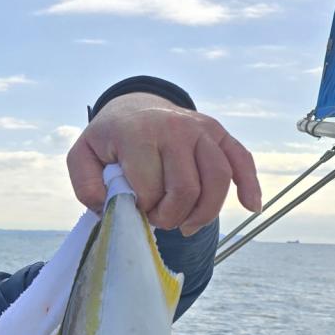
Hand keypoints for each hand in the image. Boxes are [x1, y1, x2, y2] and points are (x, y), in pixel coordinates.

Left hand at [66, 92, 261, 234]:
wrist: (133, 109)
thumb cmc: (109, 141)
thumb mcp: (82, 157)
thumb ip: (85, 184)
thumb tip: (107, 207)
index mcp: (139, 134)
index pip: (150, 188)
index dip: (143, 209)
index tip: (135, 209)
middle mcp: (175, 128)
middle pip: (187, 189)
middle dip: (172, 216)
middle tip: (158, 218)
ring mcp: (201, 129)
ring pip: (218, 181)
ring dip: (202, 213)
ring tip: (186, 225)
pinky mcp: (220, 134)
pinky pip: (242, 160)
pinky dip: (250, 185)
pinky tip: (252, 206)